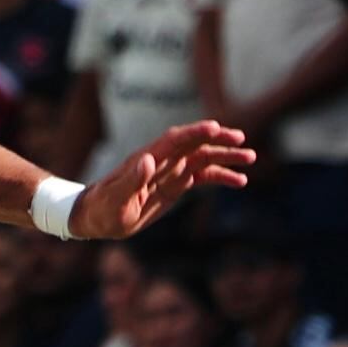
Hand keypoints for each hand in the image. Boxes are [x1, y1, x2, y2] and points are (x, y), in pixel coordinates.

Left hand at [70, 120, 255, 239]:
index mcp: (148, 159)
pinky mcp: (176, 184)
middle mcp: (163, 161)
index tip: (215, 128)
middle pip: (195, 144)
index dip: (194, 132)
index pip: (175, 140)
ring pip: (203, 158)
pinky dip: (221, 176)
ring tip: (250, 158)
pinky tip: (239, 181)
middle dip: (218, 141)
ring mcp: (171, 171)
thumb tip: (149, 160)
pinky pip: (202, 176)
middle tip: (241, 141)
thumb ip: (133, 179)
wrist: (97, 217)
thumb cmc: (103, 209)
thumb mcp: (116, 198)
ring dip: (226, 157)